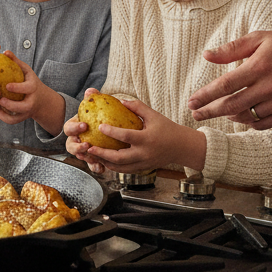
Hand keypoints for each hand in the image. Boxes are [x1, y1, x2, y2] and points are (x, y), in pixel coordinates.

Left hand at [0, 53, 64, 132]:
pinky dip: (5, 118)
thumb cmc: (29, 80)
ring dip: (7, 113)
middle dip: (12, 105)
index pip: (27, 89)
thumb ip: (15, 61)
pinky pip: (14, 121)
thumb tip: (5, 51)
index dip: (17, 88)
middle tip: (0, 99)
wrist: (41, 98)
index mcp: (33, 87)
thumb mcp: (25, 70)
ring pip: (18, 116)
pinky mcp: (23, 117)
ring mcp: (28, 111)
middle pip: (24, 106)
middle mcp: (32, 100)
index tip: (6, 85)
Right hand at [64, 102, 103, 174]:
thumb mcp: (94, 107)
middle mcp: (75, 139)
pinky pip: (91, 165)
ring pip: (79, 157)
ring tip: (94, 159)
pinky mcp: (92, 159)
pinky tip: (102, 168)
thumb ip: (92, 99)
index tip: (84, 125)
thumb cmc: (96, 115)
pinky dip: (95, 167)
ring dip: (85, 158)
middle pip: (69, 145)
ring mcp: (82, 150)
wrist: (103, 127)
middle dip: (76, 147)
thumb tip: (90, 91)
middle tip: (86, 145)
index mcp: (74, 127)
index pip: (68, 128)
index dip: (74, 128)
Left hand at [66, 93, 206, 174]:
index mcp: (147, 139)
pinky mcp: (144, 168)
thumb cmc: (168, 129)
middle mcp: (144, 154)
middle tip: (89, 147)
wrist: (182, 147)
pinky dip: (114, 167)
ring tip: (93, 155)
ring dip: (105, 163)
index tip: (100, 126)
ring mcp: (144, 163)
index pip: (126, 136)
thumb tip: (119, 100)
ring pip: (121, 168)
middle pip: (120, 158)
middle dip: (102, 154)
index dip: (112, 132)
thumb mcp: (154, 115)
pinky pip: (126, 170)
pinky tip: (104, 161)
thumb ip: (137, 107)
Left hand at [187, 29, 271, 128]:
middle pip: (232, 105)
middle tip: (195, 114)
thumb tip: (206, 55)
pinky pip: (265, 123)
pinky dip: (250, 123)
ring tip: (218, 112)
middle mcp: (270, 86)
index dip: (205, 95)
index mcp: (259, 67)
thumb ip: (231, 49)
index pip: (225, 85)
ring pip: (248, 116)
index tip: (191, 101)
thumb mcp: (259, 38)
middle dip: (210, 111)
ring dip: (229, 116)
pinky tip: (240, 118)